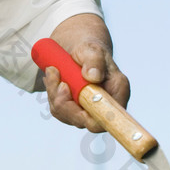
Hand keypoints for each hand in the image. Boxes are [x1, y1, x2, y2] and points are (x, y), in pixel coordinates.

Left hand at [42, 14, 130, 132]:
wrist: (80, 51)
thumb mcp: (92, 49)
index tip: (69, 93)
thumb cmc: (89, 50)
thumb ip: (94, 61)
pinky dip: (52, 94)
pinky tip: (53, 78)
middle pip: (83, 120)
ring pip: (66, 115)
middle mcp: (106, 105)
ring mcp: (90, 111)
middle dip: (63, 100)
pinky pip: (59, 110)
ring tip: (52, 70)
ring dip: (54, 94)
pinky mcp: (76, 111)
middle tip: (54, 74)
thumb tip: (93, 77)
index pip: (108, 118)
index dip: (90, 117)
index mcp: (117, 91)